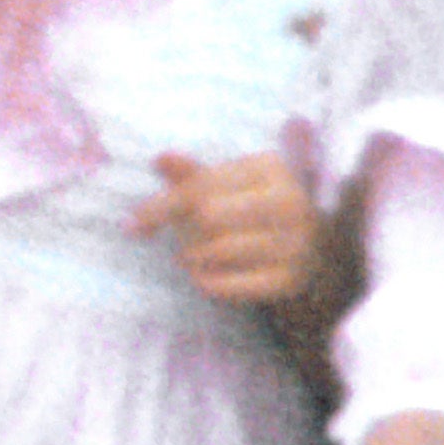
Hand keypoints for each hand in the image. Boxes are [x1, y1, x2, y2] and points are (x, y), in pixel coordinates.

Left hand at [139, 148, 321, 310]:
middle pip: (209, 216)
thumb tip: (160, 158)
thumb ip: (191, 174)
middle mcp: (289, 202)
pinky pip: (234, 285)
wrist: (311, 250)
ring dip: (193, 257)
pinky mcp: (291, 279)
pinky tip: (203, 277)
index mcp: (269, 168)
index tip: (132, 225)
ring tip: (191, 257)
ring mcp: (296, 243)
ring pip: (219, 250)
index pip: (200, 186)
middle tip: (181, 239)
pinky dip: (210, 283)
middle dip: (184, 230)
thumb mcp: (225, 183)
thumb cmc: (252, 207)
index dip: (160, 206)